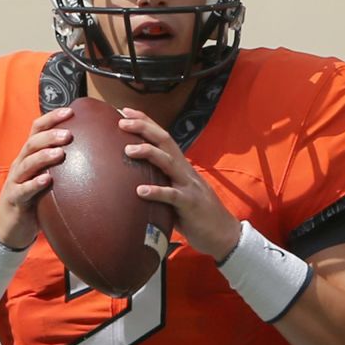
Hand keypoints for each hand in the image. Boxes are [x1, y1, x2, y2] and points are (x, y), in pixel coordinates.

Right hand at [0, 108, 71, 249]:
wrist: (11, 226)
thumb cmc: (33, 199)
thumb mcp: (45, 177)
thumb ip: (61, 165)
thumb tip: (93, 152)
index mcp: (29, 155)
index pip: (37, 129)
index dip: (51, 118)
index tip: (70, 111)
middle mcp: (21, 164)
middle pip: (32, 143)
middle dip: (50, 136)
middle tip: (68, 134)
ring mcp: (16, 181)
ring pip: (26, 163)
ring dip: (43, 156)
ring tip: (60, 153)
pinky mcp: (14, 199)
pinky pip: (23, 189)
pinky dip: (34, 184)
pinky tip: (47, 180)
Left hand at [121, 109, 241, 259]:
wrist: (222, 233)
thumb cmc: (195, 214)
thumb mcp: (175, 194)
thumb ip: (160, 183)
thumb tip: (133, 181)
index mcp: (180, 166)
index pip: (162, 138)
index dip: (146, 122)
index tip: (125, 111)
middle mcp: (185, 171)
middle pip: (165, 142)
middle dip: (144, 128)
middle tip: (122, 120)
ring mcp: (188, 186)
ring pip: (168, 162)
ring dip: (148, 153)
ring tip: (128, 150)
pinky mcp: (190, 204)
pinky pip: (172, 196)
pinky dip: (156, 192)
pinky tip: (140, 191)